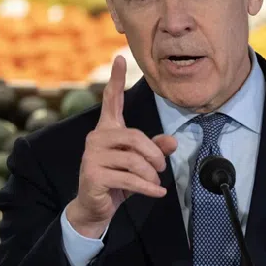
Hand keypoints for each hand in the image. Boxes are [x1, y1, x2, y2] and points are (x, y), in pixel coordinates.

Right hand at [66, 56, 177, 237]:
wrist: (95, 207)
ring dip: (151, 174)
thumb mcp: (140, 163)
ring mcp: (92, 156)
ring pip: (133, 159)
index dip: (115, 79)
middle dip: (154, 154)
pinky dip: (148, 187)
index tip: (119, 58)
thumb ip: (155, 149)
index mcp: (107, 130)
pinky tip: (157, 192)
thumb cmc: (118, 181)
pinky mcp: (93, 174)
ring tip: (156, 183)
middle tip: (162, 168)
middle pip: (135, 137)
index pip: (111, 100)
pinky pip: (128, 178)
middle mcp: (96, 138)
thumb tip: (173, 141)